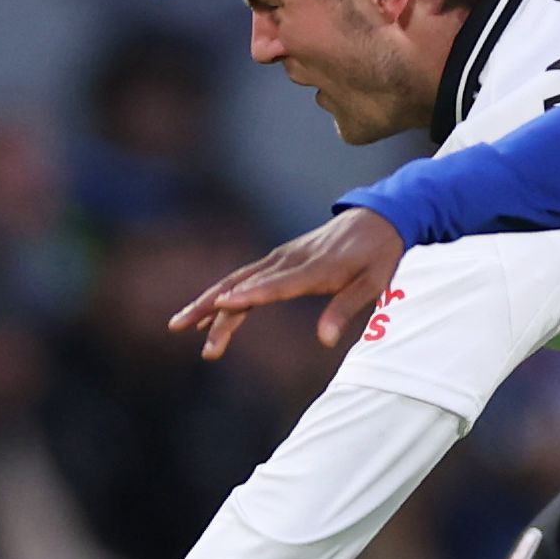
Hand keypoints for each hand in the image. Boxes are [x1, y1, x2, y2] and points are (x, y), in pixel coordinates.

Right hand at [169, 209, 404, 358]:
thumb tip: (325, 341)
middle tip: (182, 327)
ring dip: (209, 301)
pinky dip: (224, 293)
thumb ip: (346, 309)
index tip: (223, 305)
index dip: (250, 296)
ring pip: (238, 280)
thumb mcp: (374, 283)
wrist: (379, 217)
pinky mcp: (281, 259)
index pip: (277, 285)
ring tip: (180, 324)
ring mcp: (282, 258)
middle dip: (213, 307)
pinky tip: (208, 309)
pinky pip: (246, 277)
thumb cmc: (378, 254)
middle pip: (245, 284)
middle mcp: (291, 261)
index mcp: (315, 269)